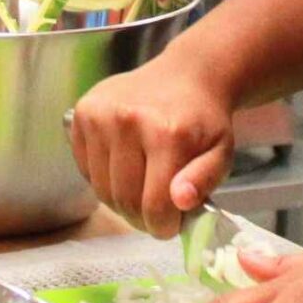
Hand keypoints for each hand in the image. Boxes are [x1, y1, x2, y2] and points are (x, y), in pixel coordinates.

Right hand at [69, 50, 235, 238]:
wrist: (186, 75)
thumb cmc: (204, 120)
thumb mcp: (221, 153)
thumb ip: (204, 180)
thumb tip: (180, 200)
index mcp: (166, 133)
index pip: (153, 205)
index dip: (162, 227)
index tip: (170, 226)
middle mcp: (126, 121)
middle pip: (123, 200)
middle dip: (141, 218)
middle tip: (156, 211)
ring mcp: (99, 115)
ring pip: (101, 189)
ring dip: (121, 201)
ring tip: (141, 189)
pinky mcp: (81, 113)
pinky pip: (85, 170)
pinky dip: (103, 179)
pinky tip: (123, 166)